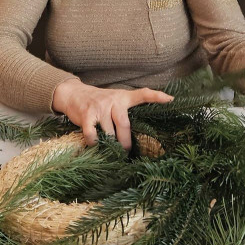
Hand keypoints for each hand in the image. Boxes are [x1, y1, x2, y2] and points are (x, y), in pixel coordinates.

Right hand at [52, 78, 172, 149]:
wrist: (74, 94)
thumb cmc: (98, 101)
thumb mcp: (114, 99)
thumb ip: (125, 110)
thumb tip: (140, 132)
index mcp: (123, 97)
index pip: (142, 94)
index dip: (156, 96)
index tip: (170, 99)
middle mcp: (113, 100)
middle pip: (124, 124)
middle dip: (126, 142)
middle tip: (127, 151)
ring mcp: (99, 107)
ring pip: (109, 133)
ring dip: (110, 145)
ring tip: (110, 151)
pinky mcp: (87, 115)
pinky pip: (93, 134)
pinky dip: (94, 143)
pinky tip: (95, 145)